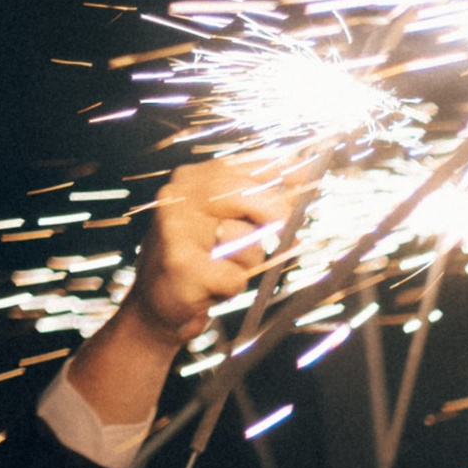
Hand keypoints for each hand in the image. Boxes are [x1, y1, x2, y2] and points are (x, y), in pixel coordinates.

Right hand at [125, 159, 291, 350]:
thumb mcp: (228, 223)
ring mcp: (177, 227)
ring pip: (245, 240)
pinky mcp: (181, 264)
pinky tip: (212, 288)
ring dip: (247, 263)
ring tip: (224, 267)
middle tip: (280, 232)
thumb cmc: (201, 261)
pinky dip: (232, 288)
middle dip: (275, 214)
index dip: (284, 171)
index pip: (246, 165)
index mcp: (195, 179)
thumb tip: (303, 175)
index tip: (310, 176)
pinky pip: (234, 277)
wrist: (157, 302)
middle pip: (247, 192)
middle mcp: (181, 194)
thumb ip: (258, 200)